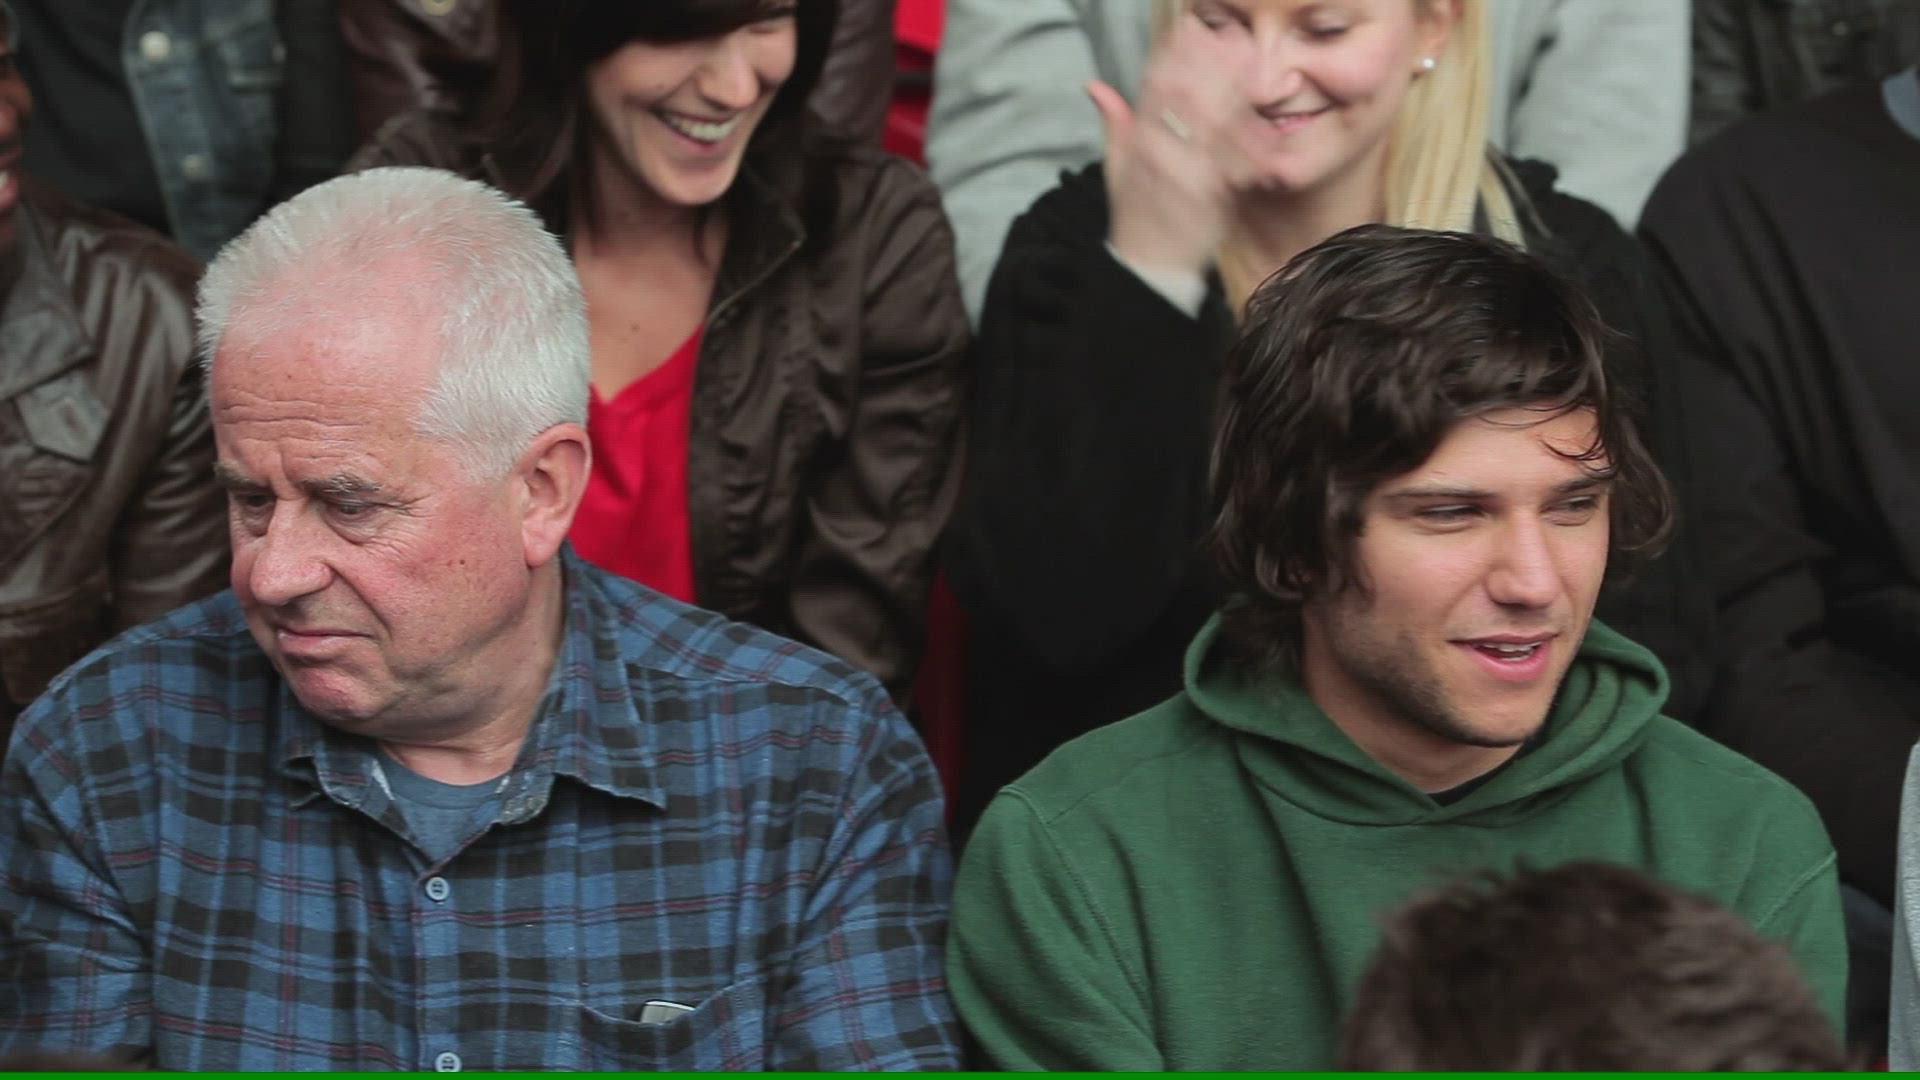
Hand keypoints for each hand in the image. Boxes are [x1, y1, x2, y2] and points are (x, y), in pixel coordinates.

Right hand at [1091, 17, 1255, 277]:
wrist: (1150, 267)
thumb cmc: (1138, 215)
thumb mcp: (1116, 167)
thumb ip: (1114, 123)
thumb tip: (1094, 85)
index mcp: (1137, 141)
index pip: (1153, 86)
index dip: (1174, 55)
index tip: (1193, 28)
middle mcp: (1156, 153)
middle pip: (1184, 97)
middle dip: (1209, 64)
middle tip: (1234, 36)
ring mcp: (1182, 174)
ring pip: (1210, 123)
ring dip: (1233, 92)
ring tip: (1253, 65)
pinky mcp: (1207, 197)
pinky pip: (1230, 163)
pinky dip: (1249, 142)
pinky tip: (1264, 122)